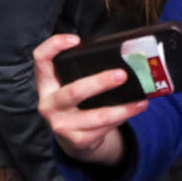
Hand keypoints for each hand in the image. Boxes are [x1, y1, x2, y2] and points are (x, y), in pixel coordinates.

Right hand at [34, 33, 148, 163]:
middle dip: (99, 83)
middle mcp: (49, 104)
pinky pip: (103, 128)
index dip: (54, 46)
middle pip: (73, 92)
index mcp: (46, 84)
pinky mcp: (77, 140)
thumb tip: (121, 51)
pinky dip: (121, 118)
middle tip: (121, 75)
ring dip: (121, 108)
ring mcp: (61, 125)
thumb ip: (82, 69)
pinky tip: (133, 110)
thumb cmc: (77, 102)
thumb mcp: (71, 84)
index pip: (41, 59)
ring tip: (140, 100)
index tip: (75, 40)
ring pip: (96, 116)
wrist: (73, 139)